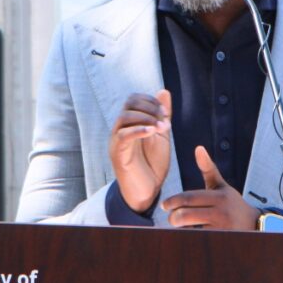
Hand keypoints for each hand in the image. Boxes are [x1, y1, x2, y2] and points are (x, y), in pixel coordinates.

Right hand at [108, 89, 171, 212]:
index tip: (165, 113)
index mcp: (130, 123)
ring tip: (161, 128)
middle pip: (129, 104)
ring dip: (146, 118)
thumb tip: (163, 91)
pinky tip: (152, 132)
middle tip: (164, 120)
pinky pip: (123, 136)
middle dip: (150, 108)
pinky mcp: (118, 154)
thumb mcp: (161, 135)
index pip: (134, 99)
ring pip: (124, 117)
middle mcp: (121, 129)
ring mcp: (117, 141)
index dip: (151, 101)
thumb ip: (162, 115)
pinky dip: (138, 130)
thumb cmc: (152, 164)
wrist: (147, 191)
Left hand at [162, 146, 261, 230]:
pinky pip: (198, 238)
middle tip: (170, 217)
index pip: (189, 198)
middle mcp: (221, 212)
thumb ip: (208, 168)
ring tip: (179, 226)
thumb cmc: (231, 203)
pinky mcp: (221, 240)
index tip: (164, 205)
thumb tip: (198, 148)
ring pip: (190, 229)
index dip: (173, 201)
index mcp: (219, 196)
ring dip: (180, 229)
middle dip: (174, 217)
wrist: (253, 224)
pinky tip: (190, 234)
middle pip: (186, 215)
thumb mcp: (220, 186)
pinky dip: (190, 237)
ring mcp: (222, 229)